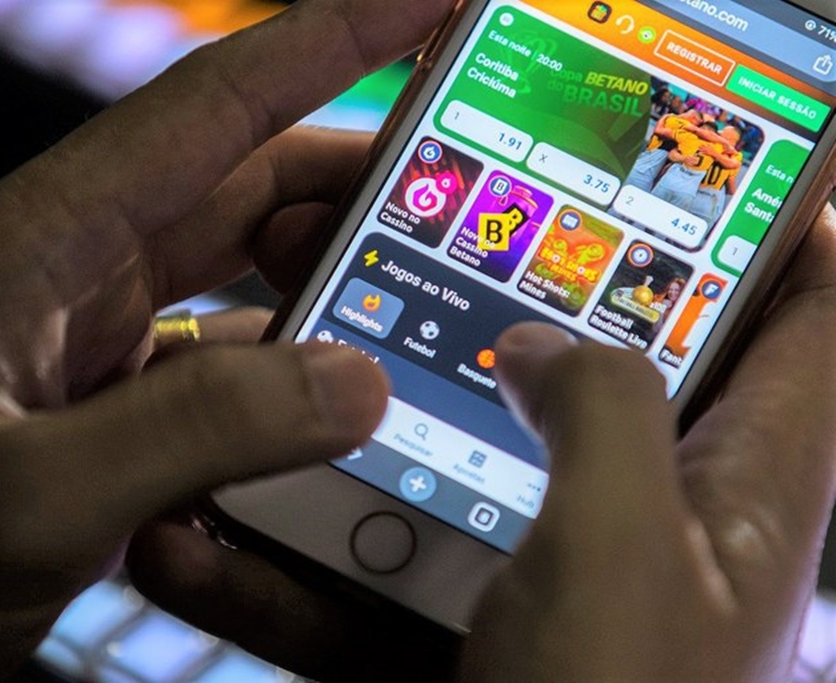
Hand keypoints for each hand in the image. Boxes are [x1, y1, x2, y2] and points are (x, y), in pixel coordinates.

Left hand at [0, 0, 454, 677]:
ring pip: (242, 283)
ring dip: (325, 288)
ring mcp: (91, 345)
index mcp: (42, 244)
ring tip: (414, 303)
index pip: (208, 111)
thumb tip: (355, 382)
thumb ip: (195, 430)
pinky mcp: (104, 412)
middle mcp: (73, 276)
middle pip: (243, 189)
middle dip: (353, 181)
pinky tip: (331, 411)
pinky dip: (286, 380)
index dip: (326, 43)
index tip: (424, 3)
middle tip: (456, 194)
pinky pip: (223, 371)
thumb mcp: (22, 499)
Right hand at [460, 205, 835, 680]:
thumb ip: (601, 412)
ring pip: (591, 412)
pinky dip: (480, 439)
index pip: (814, 314)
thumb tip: (539, 339)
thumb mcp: (617, 546)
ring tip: (464, 307)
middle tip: (546, 219)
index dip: (784, 221)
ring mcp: (624, 546)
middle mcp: (701, 506)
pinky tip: (422, 431)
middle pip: (693, 348)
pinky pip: (524, 476)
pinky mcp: (554, 581)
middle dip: (630, 279)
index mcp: (756, 481)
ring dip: (535, 362)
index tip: (708, 154)